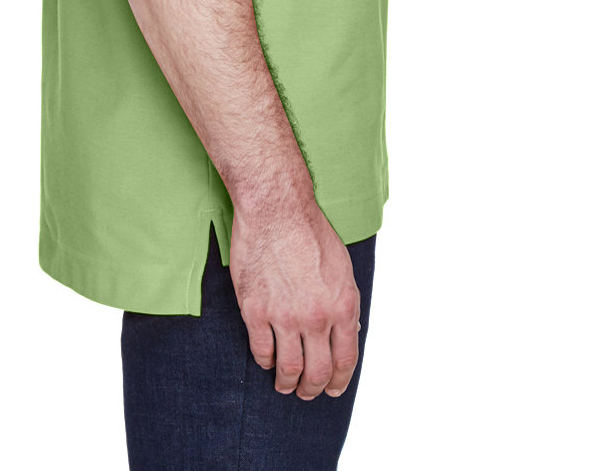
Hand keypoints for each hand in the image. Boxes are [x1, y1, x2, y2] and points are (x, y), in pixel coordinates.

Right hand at [228, 199, 361, 400]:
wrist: (276, 209)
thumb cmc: (309, 232)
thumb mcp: (342, 269)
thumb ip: (344, 305)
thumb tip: (347, 334)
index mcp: (342, 306)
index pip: (345, 360)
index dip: (339, 382)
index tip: (332, 390)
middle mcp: (316, 317)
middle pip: (317, 371)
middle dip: (312, 388)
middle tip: (306, 392)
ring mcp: (284, 316)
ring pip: (288, 369)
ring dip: (287, 383)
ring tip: (284, 384)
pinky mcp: (255, 310)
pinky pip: (261, 350)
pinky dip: (265, 361)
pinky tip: (267, 359)